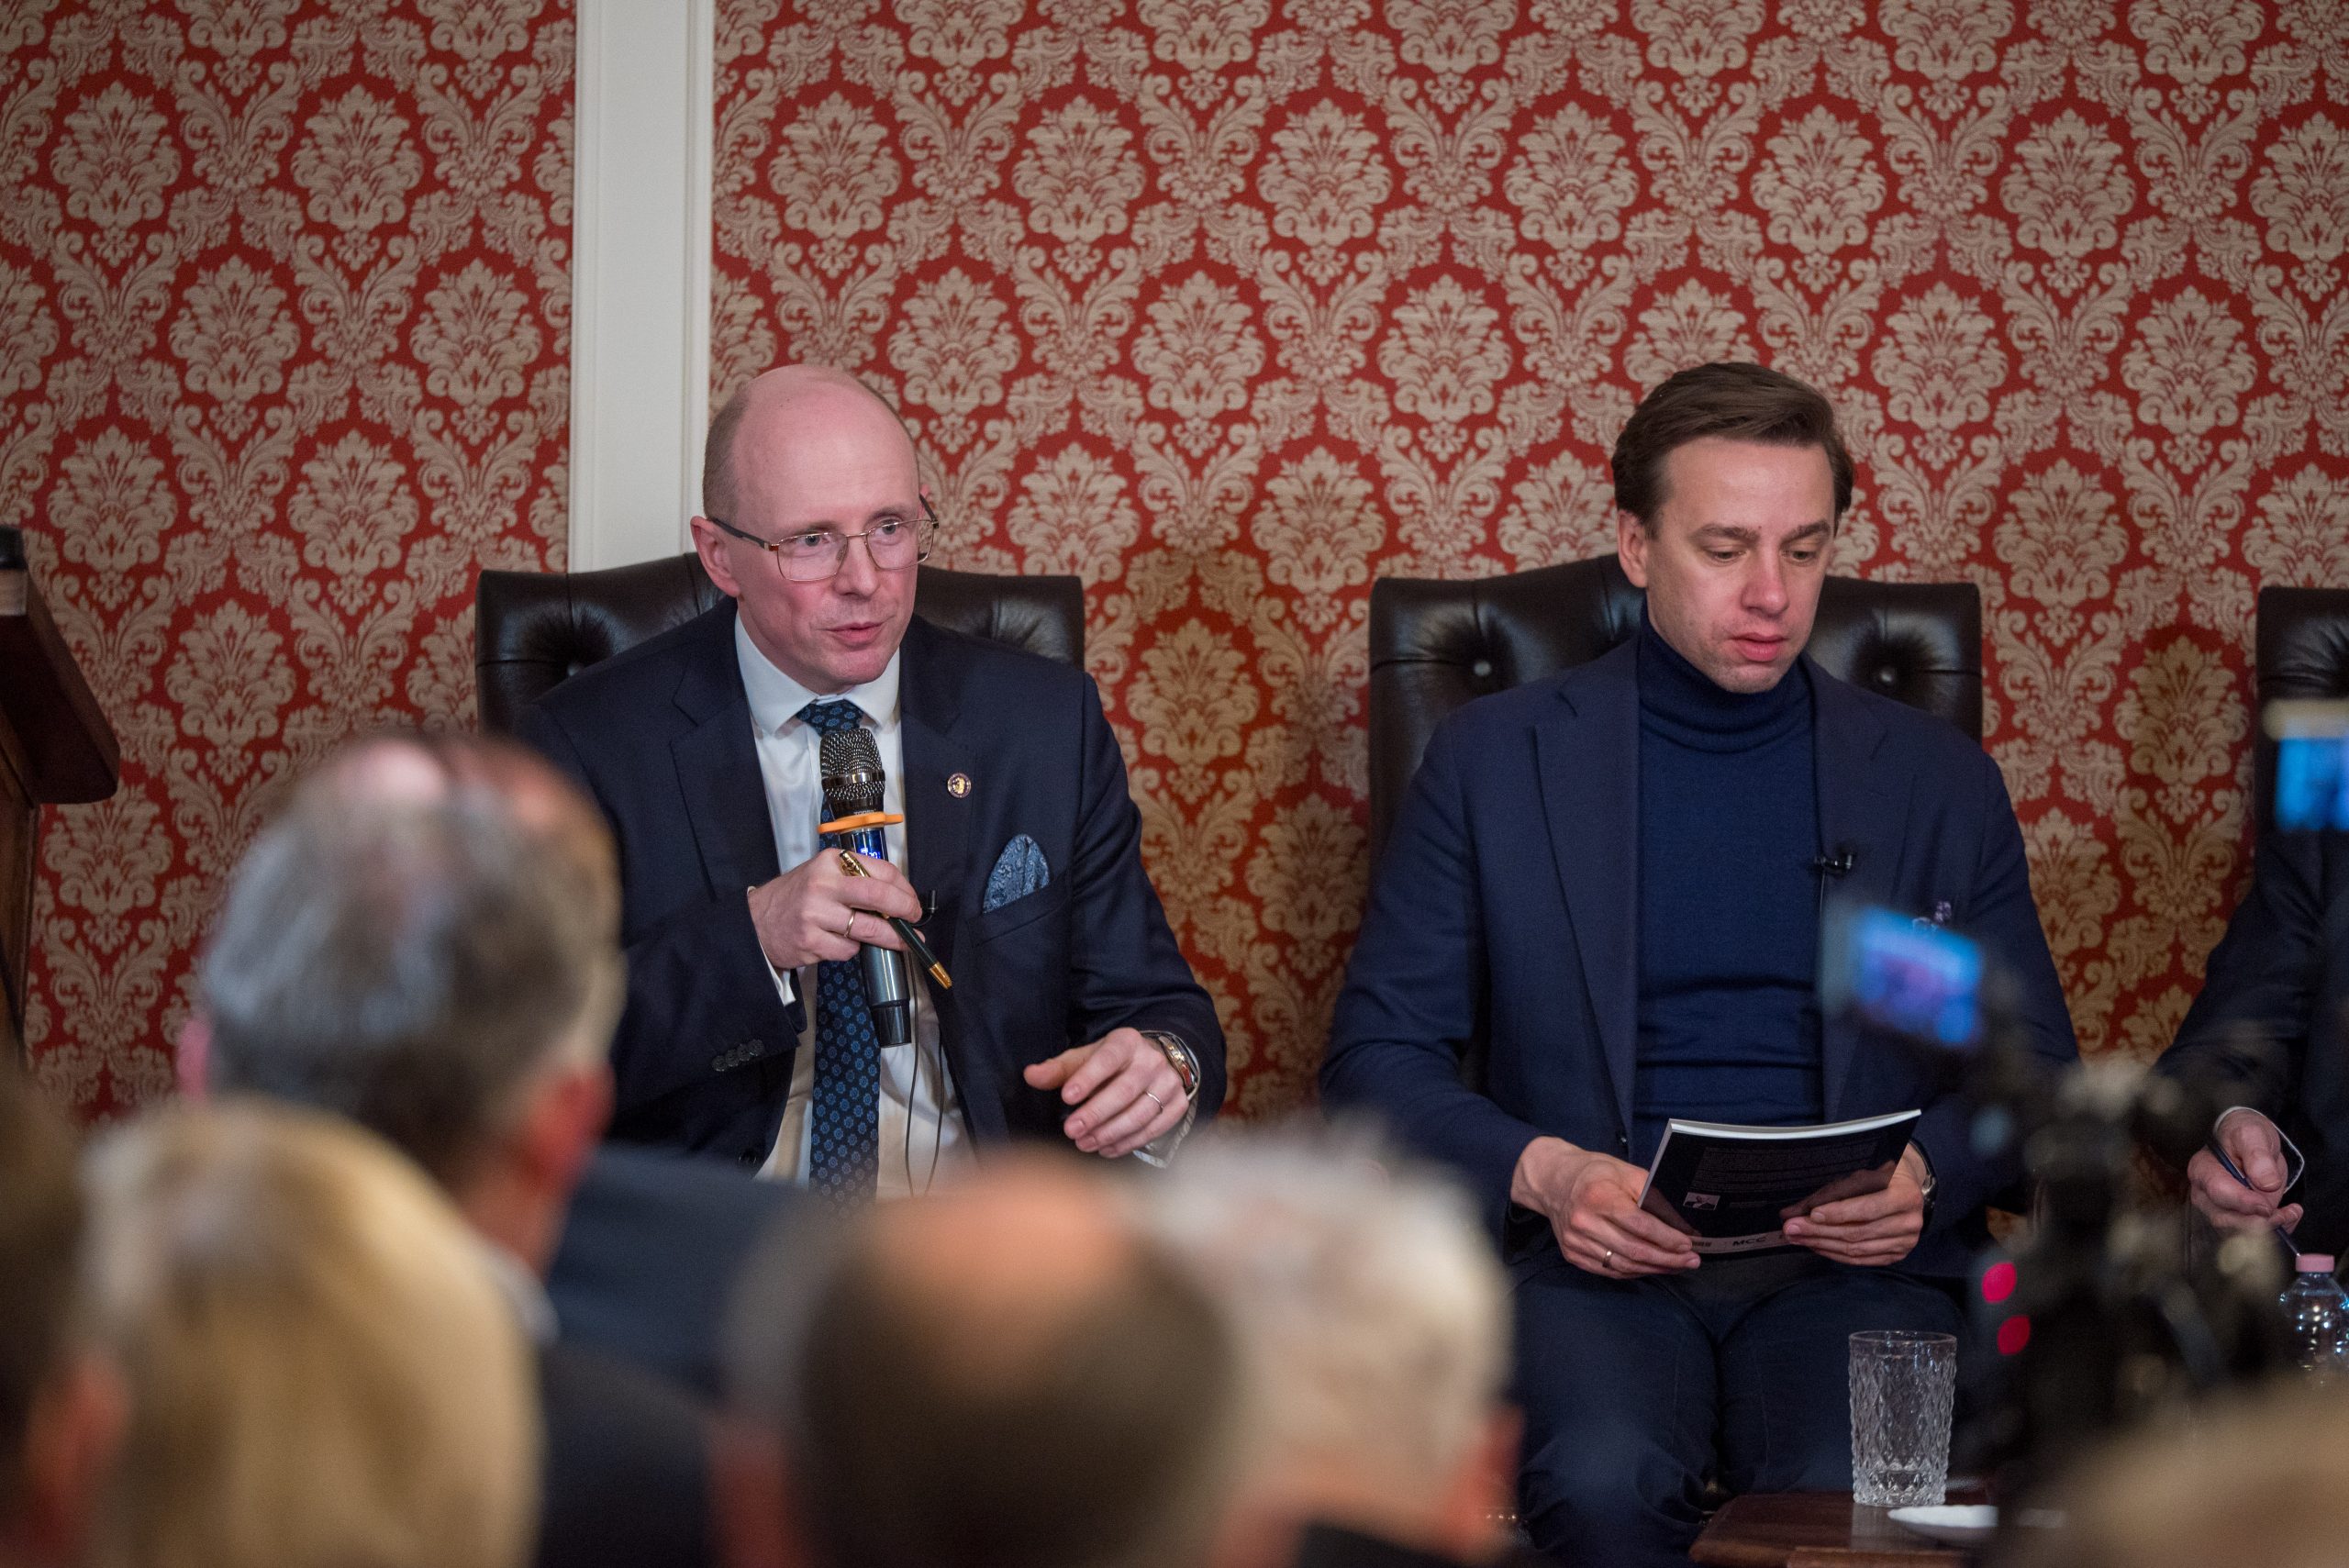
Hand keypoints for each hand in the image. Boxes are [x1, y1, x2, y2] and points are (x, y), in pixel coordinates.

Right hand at [746, 851, 922, 971]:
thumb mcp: (823, 875)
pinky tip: (842, 942)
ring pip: (868, 929)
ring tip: (898, 940)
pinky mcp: (810, 941)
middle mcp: (823, 884)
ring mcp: (815, 914)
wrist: (755, 922)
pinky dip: (852, 949)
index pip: (881, 871)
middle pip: (879, 897)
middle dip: (905, 911)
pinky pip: (848, 949)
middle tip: (914, 920)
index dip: (904, 889)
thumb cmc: (795, 897)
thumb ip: (856, 879)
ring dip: (889, 938)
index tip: (912, 901)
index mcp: (831, 862)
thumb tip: (898, 897)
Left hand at [1023, 1028, 1186, 1157]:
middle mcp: (1152, 1060)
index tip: (1066, 1097)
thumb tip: (1030, 1075)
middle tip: (1071, 1131)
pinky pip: (1153, 1129)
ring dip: (1110, 1132)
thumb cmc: (1112, 1062)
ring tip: (1084, 1143)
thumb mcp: (1086, 1057)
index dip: (1088, 1078)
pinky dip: (1128, 1142)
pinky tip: (1106, 1148)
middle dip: (1096, 1113)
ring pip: (1140, 1113)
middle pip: (1124, 1091)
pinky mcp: (1178, 1104)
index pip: (1108, 1058)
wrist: (1156, 1062)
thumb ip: (1059, 1068)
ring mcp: (1169, 1083)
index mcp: (1127, 1042)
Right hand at [1511, 1136, 1698, 1277]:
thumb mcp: (1626, 1173)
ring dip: (1654, 1269)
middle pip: (1633, 1251)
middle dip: (1667, 1259)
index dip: (1667, 1239)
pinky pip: (1609, 1271)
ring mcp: (1576, 1241)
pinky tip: (1651, 1267)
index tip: (1688, 1244)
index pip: (1640, 1226)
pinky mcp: (1572, 1254)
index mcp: (1598, 1196)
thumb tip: (1682, 1224)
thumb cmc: (1595, 1173)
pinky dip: (1634, 1272)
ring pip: (1623, 1266)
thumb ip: (1653, 1197)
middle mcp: (1584, 1222)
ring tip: (1676, 1266)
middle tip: (1691, 1261)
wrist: (1553, 1181)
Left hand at [1783, 1145, 1927, 1265]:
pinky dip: (1835, 1254)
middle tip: (1792, 1228)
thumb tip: (1792, 1211)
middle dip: (1819, 1231)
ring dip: (1822, 1245)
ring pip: (1856, 1249)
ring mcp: (1906, 1241)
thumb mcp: (1862, 1173)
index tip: (1810, 1214)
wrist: (1910, 1186)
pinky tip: (1816, 1246)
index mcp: (1904, 1195)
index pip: (1866, 1209)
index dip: (1837, 1213)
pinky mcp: (1898, 1254)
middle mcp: (1909, 1222)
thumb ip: (1831, 1192)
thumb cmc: (1881, 1176)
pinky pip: (1861, 1260)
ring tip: (1798, 1238)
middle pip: (1857, 1232)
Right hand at [2187, 1109, 2300, 1234]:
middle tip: (2285, 1213)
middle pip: (2224, 1218)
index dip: (2244, 1202)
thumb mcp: (2253, 1134)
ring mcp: (2217, 1208)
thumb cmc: (2246, 1135)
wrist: (2251, 1142)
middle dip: (2257, 1221)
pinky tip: (2288, 1216)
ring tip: (2290, 1213)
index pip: (2219, 1192)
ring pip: (2237, 1231)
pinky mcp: (2233, 1218)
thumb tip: (2266, 1183)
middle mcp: (2204, 1193)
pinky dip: (2273, 1229)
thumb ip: (2258, 1155)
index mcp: (2203, 1169)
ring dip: (2268, 1227)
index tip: (2267, 1206)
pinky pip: (2251, 1234)